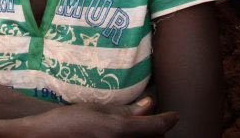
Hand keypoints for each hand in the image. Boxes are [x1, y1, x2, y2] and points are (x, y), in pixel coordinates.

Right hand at [21, 97, 178, 137]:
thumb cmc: (66, 121)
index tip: (173, 116)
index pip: (155, 128)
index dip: (167, 120)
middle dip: (154, 131)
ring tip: (133, 128)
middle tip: (150, 122)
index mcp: (118, 130)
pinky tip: (118, 136)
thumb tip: (148, 104)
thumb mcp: (95, 109)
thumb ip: (123, 110)